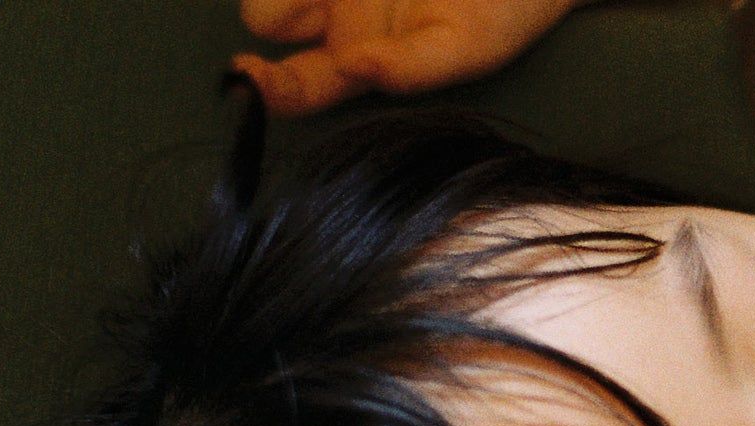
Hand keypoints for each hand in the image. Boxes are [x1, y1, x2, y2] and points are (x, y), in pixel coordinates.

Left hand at [231, 0, 583, 118]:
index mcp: (358, 59)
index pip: (296, 87)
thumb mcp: (468, 46)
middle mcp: (336, 15)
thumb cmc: (504, 8)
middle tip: (311, 1)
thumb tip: (352, 67)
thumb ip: (411, 68)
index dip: (267, 89)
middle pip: (268, 16)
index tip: (250, 75)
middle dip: (270, 8)